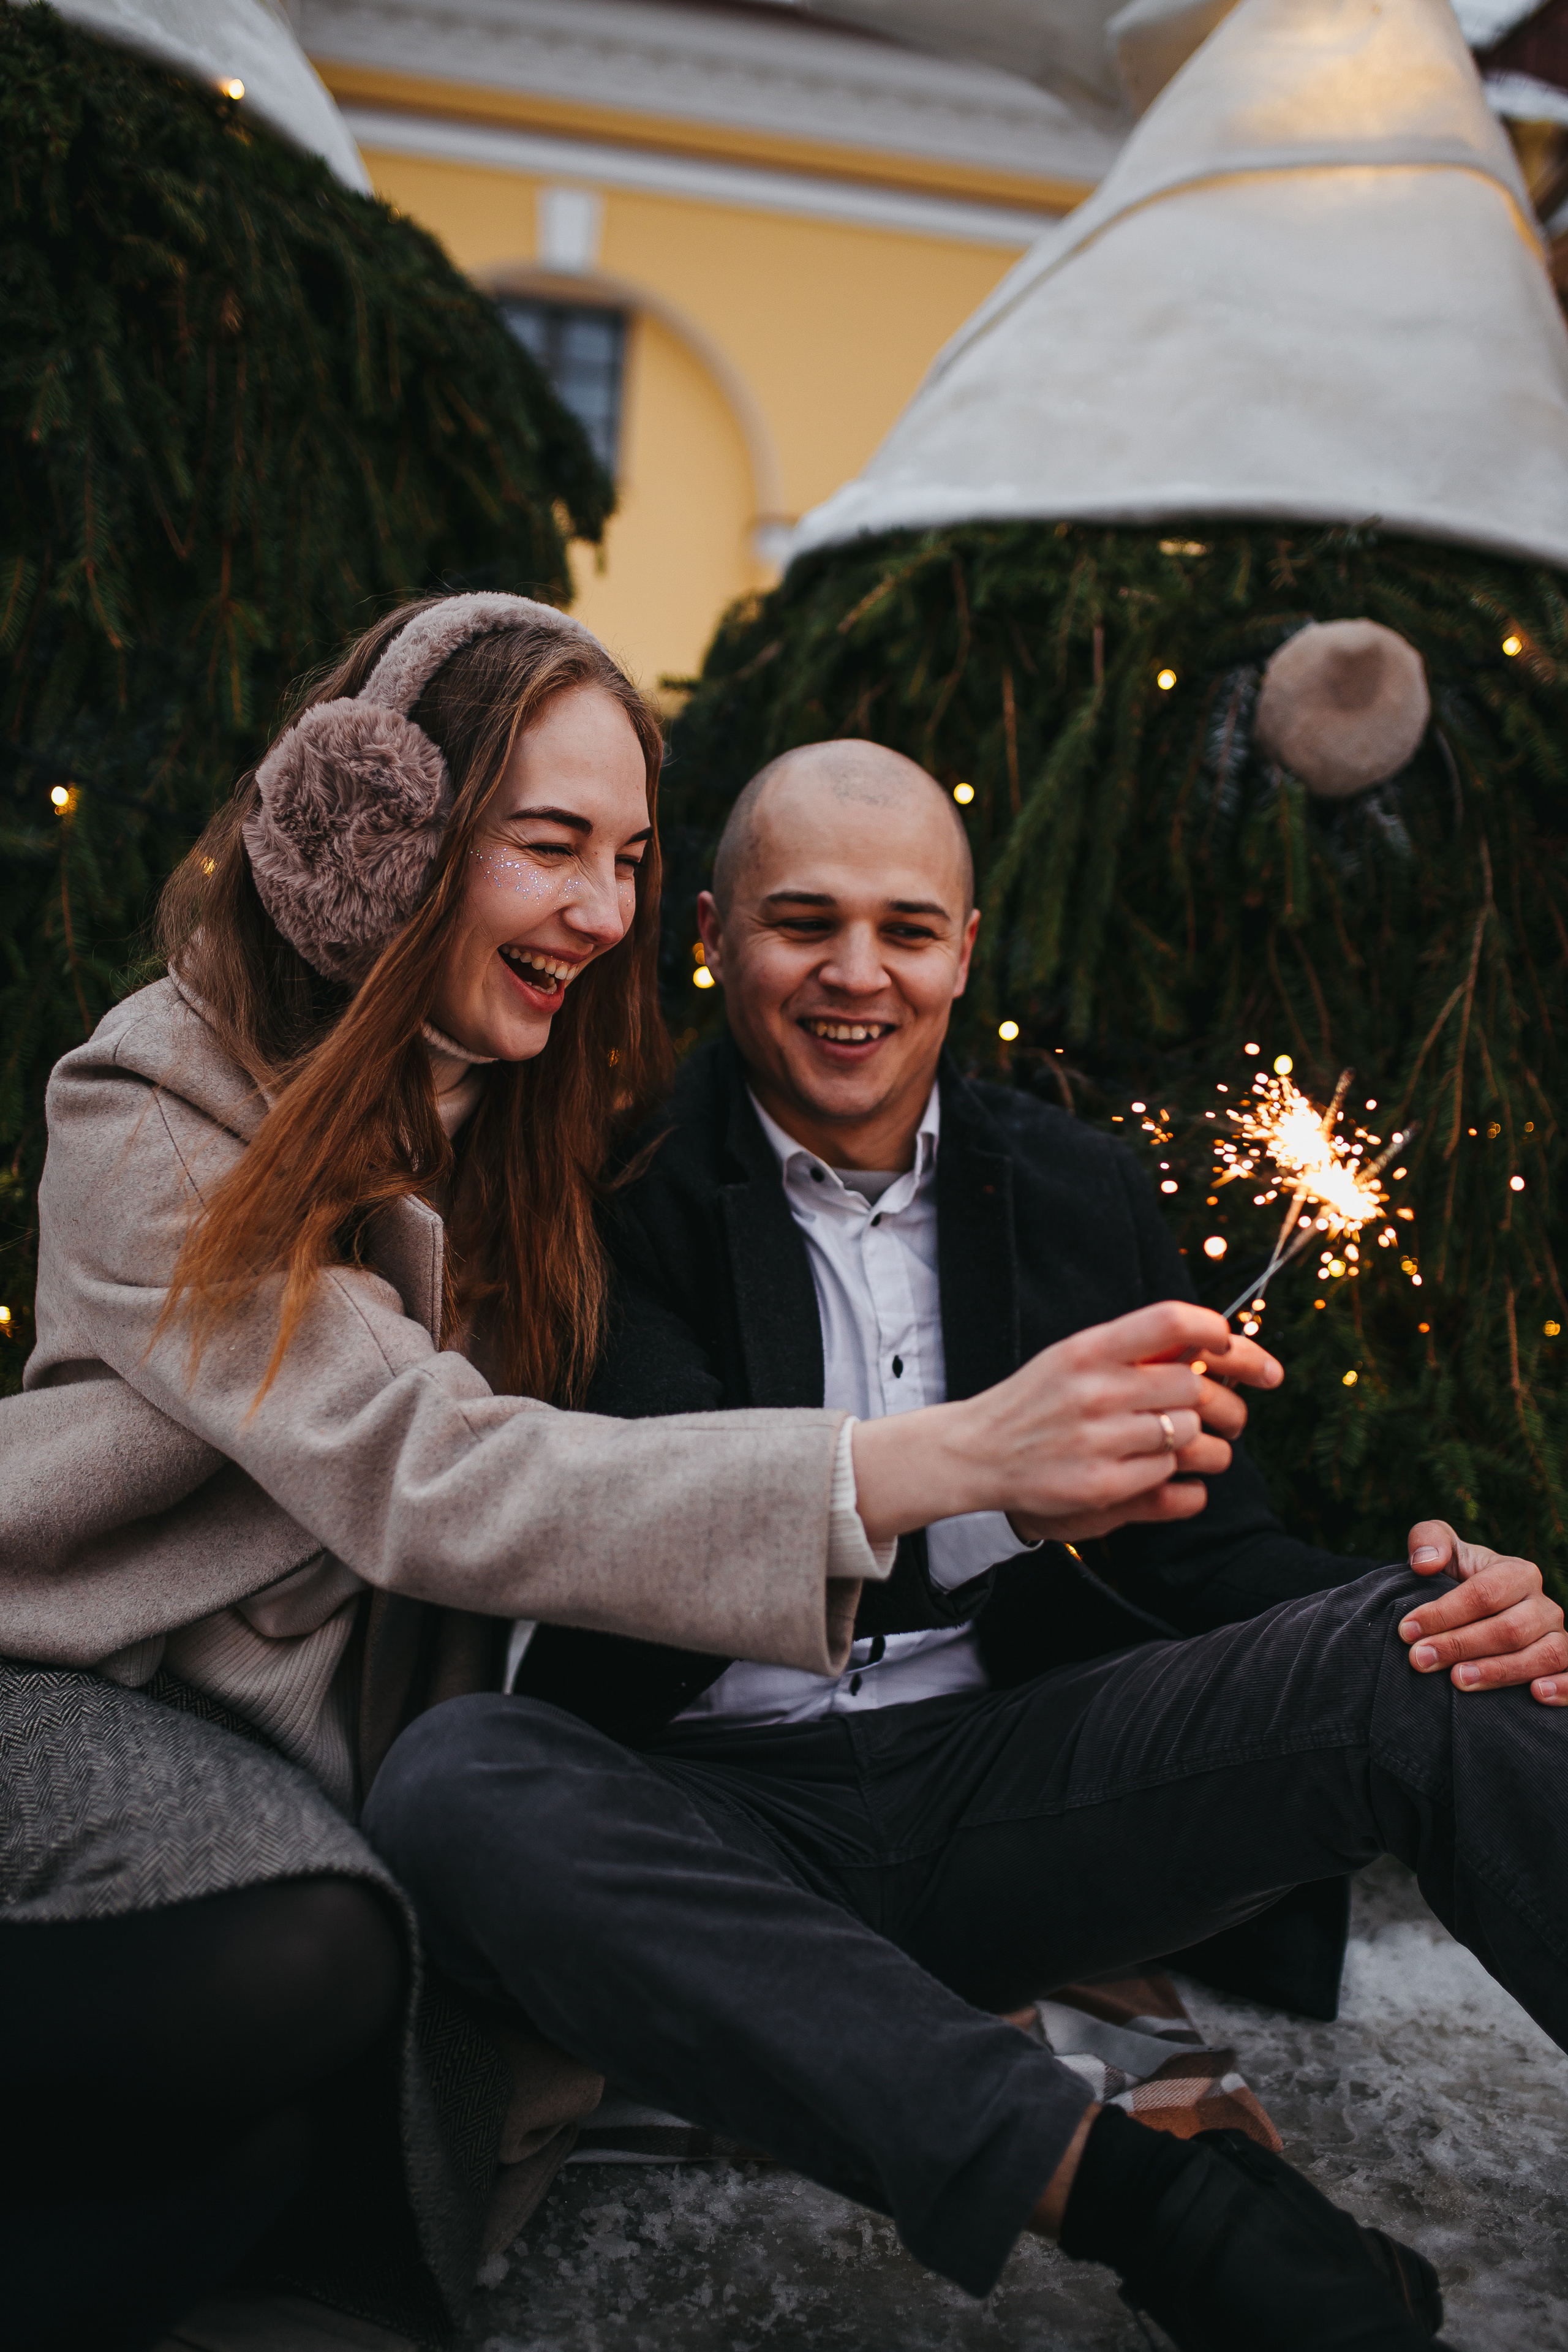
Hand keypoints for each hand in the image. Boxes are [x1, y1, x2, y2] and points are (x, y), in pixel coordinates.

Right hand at [852, 1302, 1281, 1549]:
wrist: (974, 1452)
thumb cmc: (1036, 1400)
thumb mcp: (1072, 1357)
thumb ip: (1133, 1350)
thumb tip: (1214, 1343)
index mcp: (1087, 1348)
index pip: (1170, 1321)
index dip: (1214, 1329)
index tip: (1229, 1344)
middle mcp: (1092, 1389)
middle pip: (1191, 1385)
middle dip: (1216, 1402)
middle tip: (1226, 1414)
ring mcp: (1096, 1440)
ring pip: (1189, 1435)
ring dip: (1200, 1443)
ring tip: (1190, 1445)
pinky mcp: (1100, 1486)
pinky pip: (1172, 1480)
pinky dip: (1180, 1480)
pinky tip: (1162, 1474)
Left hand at [1398, 1520, 1566, 1704]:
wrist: (1478, 1612)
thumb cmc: (1457, 1578)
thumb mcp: (1441, 1551)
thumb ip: (1428, 1541)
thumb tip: (1425, 1563)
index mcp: (1518, 1573)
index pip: (1483, 1594)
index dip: (1444, 1613)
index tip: (1408, 1630)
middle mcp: (1544, 1606)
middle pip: (1509, 1629)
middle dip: (1460, 1645)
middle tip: (1421, 1659)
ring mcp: (1558, 1637)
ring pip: (1543, 1656)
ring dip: (1500, 1672)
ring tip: (1459, 1681)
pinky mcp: (1565, 1666)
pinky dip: (1562, 1688)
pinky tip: (1535, 1695)